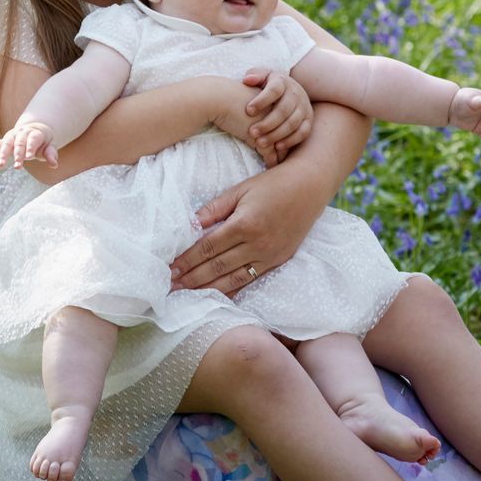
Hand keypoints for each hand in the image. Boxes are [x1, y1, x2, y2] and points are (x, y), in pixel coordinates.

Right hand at [0, 119, 57, 169]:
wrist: (34, 130)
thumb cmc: (43, 142)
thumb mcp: (50, 146)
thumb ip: (51, 154)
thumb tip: (54, 164)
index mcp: (35, 133)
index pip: (33, 139)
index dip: (31, 147)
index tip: (29, 157)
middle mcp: (22, 132)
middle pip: (19, 142)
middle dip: (18, 154)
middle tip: (17, 167)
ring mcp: (13, 135)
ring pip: (7, 142)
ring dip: (3, 153)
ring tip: (0, 165)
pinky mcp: (6, 139)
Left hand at [169, 168, 323, 296]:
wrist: (311, 187)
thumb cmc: (273, 184)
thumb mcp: (240, 189)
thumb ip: (214, 209)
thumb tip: (189, 225)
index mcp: (244, 224)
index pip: (208, 247)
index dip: (187, 260)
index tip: (169, 269)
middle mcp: (257, 245)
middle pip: (217, 267)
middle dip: (191, 279)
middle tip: (169, 288)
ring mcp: (269, 257)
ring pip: (232, 280)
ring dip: (207, 290)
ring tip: (186, 296)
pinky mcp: (278, 262)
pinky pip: (250, 281)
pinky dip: (231, 291)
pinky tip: (216, 296)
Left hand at [242, 68, 312, 164]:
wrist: (290, 89)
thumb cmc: (268, 85)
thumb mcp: (262, 76)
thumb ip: (255, 76)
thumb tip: (248, 80)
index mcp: (282, 82)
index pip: (274, 90)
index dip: (262, 101)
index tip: (248, 111)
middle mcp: (296, 94)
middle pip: (283, 110)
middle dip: (267, 123)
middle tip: (252, 132)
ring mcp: (304, 107)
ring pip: (293, 123)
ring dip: (276, 134)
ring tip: (260, 143)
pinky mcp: (309, 120)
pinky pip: (303, 132)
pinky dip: (291, 140)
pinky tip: (277, 147)